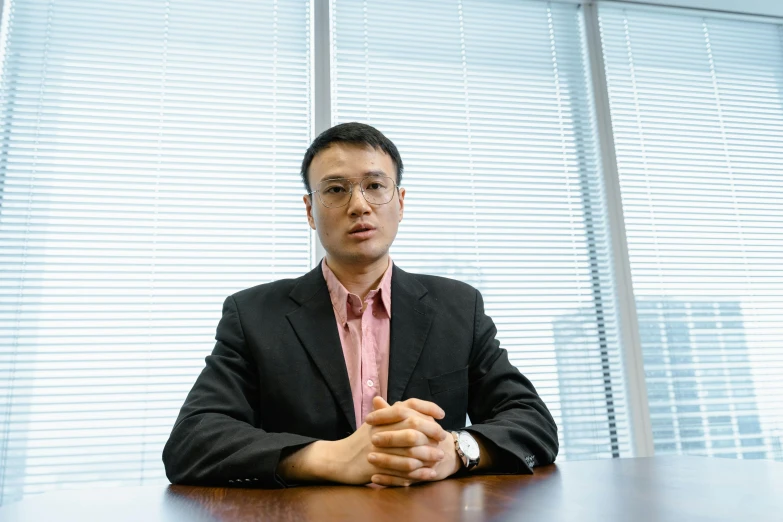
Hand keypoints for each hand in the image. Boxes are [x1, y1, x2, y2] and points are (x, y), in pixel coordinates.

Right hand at [321, 397, 446, 484]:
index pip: (409, 405)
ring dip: (428, 453)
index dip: (428, 408)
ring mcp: (380, 448)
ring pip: (411, 449)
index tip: (441, 414)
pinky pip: (403, 470)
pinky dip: (418, 472)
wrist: (339, 459)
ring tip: (439, 457)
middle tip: (443, 436)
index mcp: (382, 417)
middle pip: (414, 425)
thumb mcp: (374, 424)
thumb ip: (391, 414)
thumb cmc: (359, 441)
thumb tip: (411, 406)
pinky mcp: (378, 466)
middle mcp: (382, 429)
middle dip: (432, 431)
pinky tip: (428, 473)